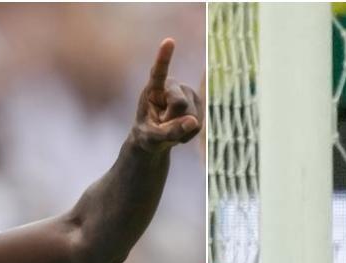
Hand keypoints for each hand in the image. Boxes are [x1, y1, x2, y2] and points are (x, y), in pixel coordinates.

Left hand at [131, 38, 201, 153]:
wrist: (155, 139)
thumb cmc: (147, 135)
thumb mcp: (153, 138)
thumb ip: (170, 131)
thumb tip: (193, 122)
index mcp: (153, 89)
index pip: (158, 72)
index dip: (164, 57)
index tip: (169, 41)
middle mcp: (171, 86)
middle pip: (180, 103)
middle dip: (174, 120)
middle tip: (162, 125)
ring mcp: (187, 93)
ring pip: (192, 115)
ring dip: (182, 129)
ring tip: (170, 128)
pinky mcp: (198, 103)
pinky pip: (198, 123)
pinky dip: (189, 133)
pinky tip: (181, 131)